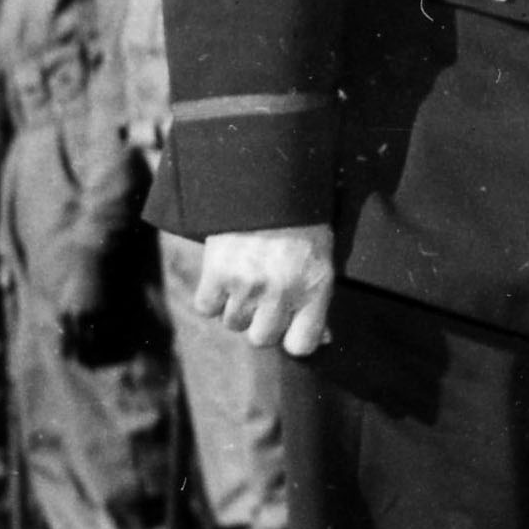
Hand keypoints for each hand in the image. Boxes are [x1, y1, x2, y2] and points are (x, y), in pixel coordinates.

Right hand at [172, 222, 342, 359]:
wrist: (267, 183)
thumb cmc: (301, 223)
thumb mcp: (322, 260)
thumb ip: (319, 301)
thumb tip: (322, 339)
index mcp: (314, 289)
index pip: (301, 345)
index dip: (293, 339)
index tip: (289, 327)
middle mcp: (281, 292)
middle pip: (261, 339)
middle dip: (260, 323)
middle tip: (263, 297)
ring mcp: (247, 285)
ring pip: (232, 323)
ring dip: (236, 306)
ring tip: (245, 277)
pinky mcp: (217, 273)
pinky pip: (206, 307)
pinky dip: (211, 296)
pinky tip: (224, 275)